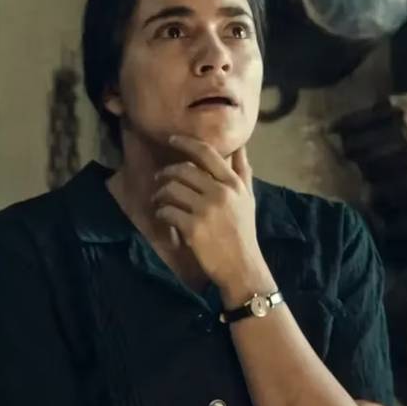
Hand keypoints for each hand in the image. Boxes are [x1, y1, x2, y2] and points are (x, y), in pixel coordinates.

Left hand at [152, 136, 269, 298]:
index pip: (207, 153)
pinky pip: (167, 211)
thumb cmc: (243, 231)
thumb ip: (241, 171)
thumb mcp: (247, 198)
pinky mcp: (193, 228)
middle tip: (159, 179)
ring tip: (159, 199)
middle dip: (166, 173)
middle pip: (183, 170)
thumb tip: (240, 145)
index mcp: (233, 183)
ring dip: (160, 193)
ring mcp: (206, 210)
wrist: (242, 266)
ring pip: (171, 189)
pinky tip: (163, 216)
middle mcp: (220, 193)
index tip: (172, 139)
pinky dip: (161, 212)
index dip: (186, 143)